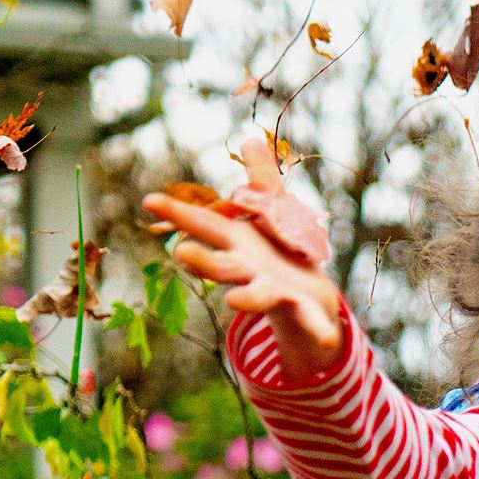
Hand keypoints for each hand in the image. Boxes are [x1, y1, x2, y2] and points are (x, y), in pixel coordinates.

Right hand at [141, 186, 347, 381]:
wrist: (310, 297)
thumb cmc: (280, 251)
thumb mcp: (271, 211)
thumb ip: (261, 180)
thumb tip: (250, 140)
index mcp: (237, 243)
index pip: (204, 225)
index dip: (177, 213)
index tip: (149, 200)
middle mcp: (247, 269)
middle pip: (221, 265)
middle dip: (203, 261)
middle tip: (182, 252)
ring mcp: (271, 291)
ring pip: (256, 296)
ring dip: (246, 300)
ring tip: (233, 303)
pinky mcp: (299, 308)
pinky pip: (308, 320)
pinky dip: (317, 329)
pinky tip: (328, 339)